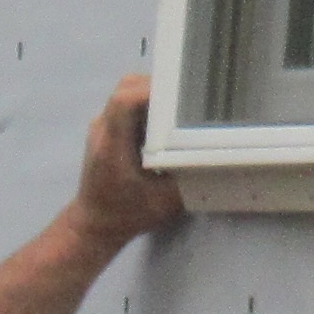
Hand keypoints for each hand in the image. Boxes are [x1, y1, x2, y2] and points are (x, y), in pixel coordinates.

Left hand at [71, 74, 185, 248]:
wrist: (94, 226)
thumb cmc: (127, 215)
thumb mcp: (165, 202)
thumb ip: (188, 177)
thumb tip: (219, 158)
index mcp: (113, 145)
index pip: (126, 100)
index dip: (154, 89)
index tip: (184, 92)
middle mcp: (103, 129)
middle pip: (127, 88)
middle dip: (159, 87)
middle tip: (189, 98)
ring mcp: (102, 128)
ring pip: (126, 92)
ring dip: (154, 96)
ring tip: (180, 109)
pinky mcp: (107, 131)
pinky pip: (127, 105)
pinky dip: (148, 106)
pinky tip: (167, 123)